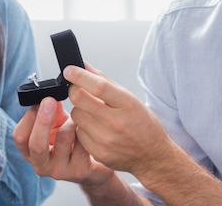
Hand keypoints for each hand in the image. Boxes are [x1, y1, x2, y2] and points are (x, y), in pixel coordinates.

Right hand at [14, 97, 114, 184]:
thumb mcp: (57, 124)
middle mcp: (41, 164)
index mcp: (30, 151)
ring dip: (73, 121)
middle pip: (36, 145)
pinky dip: (88, 129)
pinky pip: (83, 141)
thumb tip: (50, 92)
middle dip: (44, 120)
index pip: (20, 137)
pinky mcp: (79, 171)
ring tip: (79, 117)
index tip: (39, 101)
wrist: (93, 163)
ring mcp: (60, 171)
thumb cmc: (71, 140)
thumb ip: (51, 110)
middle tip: (51, 101)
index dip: (28, 118)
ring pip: (64, 137)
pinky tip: (92, 127)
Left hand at [65, 63, 171, 177]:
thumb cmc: (143, 124)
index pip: (99, 86)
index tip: (69, 70)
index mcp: (127, 105)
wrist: (152, 156)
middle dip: (74, 90)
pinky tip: (95, 127)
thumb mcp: (130, 98)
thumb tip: (84, 66)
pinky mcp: (98, 152)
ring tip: (92, 111)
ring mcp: (106, 139)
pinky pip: (78, 132)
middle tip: (77, 88)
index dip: (80, 76)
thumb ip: (105, 81)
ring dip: (79, 109)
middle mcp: (116, 122)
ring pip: (76, 115)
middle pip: (80, 100)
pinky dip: (82, 126)